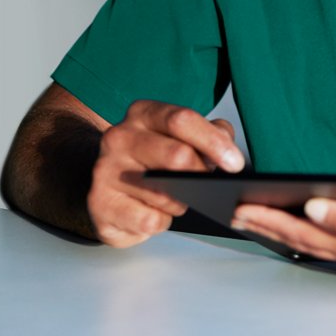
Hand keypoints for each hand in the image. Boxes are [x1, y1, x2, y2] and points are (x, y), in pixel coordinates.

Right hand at [88, 99, 244, 246]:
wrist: (110, 183)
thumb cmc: (155, 158)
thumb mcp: (183, 137)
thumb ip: (211, 134)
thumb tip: (227, 148)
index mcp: (144, 113)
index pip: (182, 120)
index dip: (214, 142)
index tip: (235, 164)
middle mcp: (119, 137)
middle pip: (176, 156)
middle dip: (200, 176)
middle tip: (209, 186)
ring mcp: (104, 171)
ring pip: (164, 194)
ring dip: (181, 202)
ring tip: (177, 198)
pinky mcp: (99, 204)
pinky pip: (148, 220)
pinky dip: (162, 221)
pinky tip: (156, 214)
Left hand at [230, 200, 335, 307]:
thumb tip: (313, 205)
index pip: (303, 230)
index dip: (271, 218)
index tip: (241, 206)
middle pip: (305, 239)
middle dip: (270, 226)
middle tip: (240, 215)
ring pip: (320, 244)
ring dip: (290, 233)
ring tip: (268, 223)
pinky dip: (319, 238)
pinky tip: (320, 234)